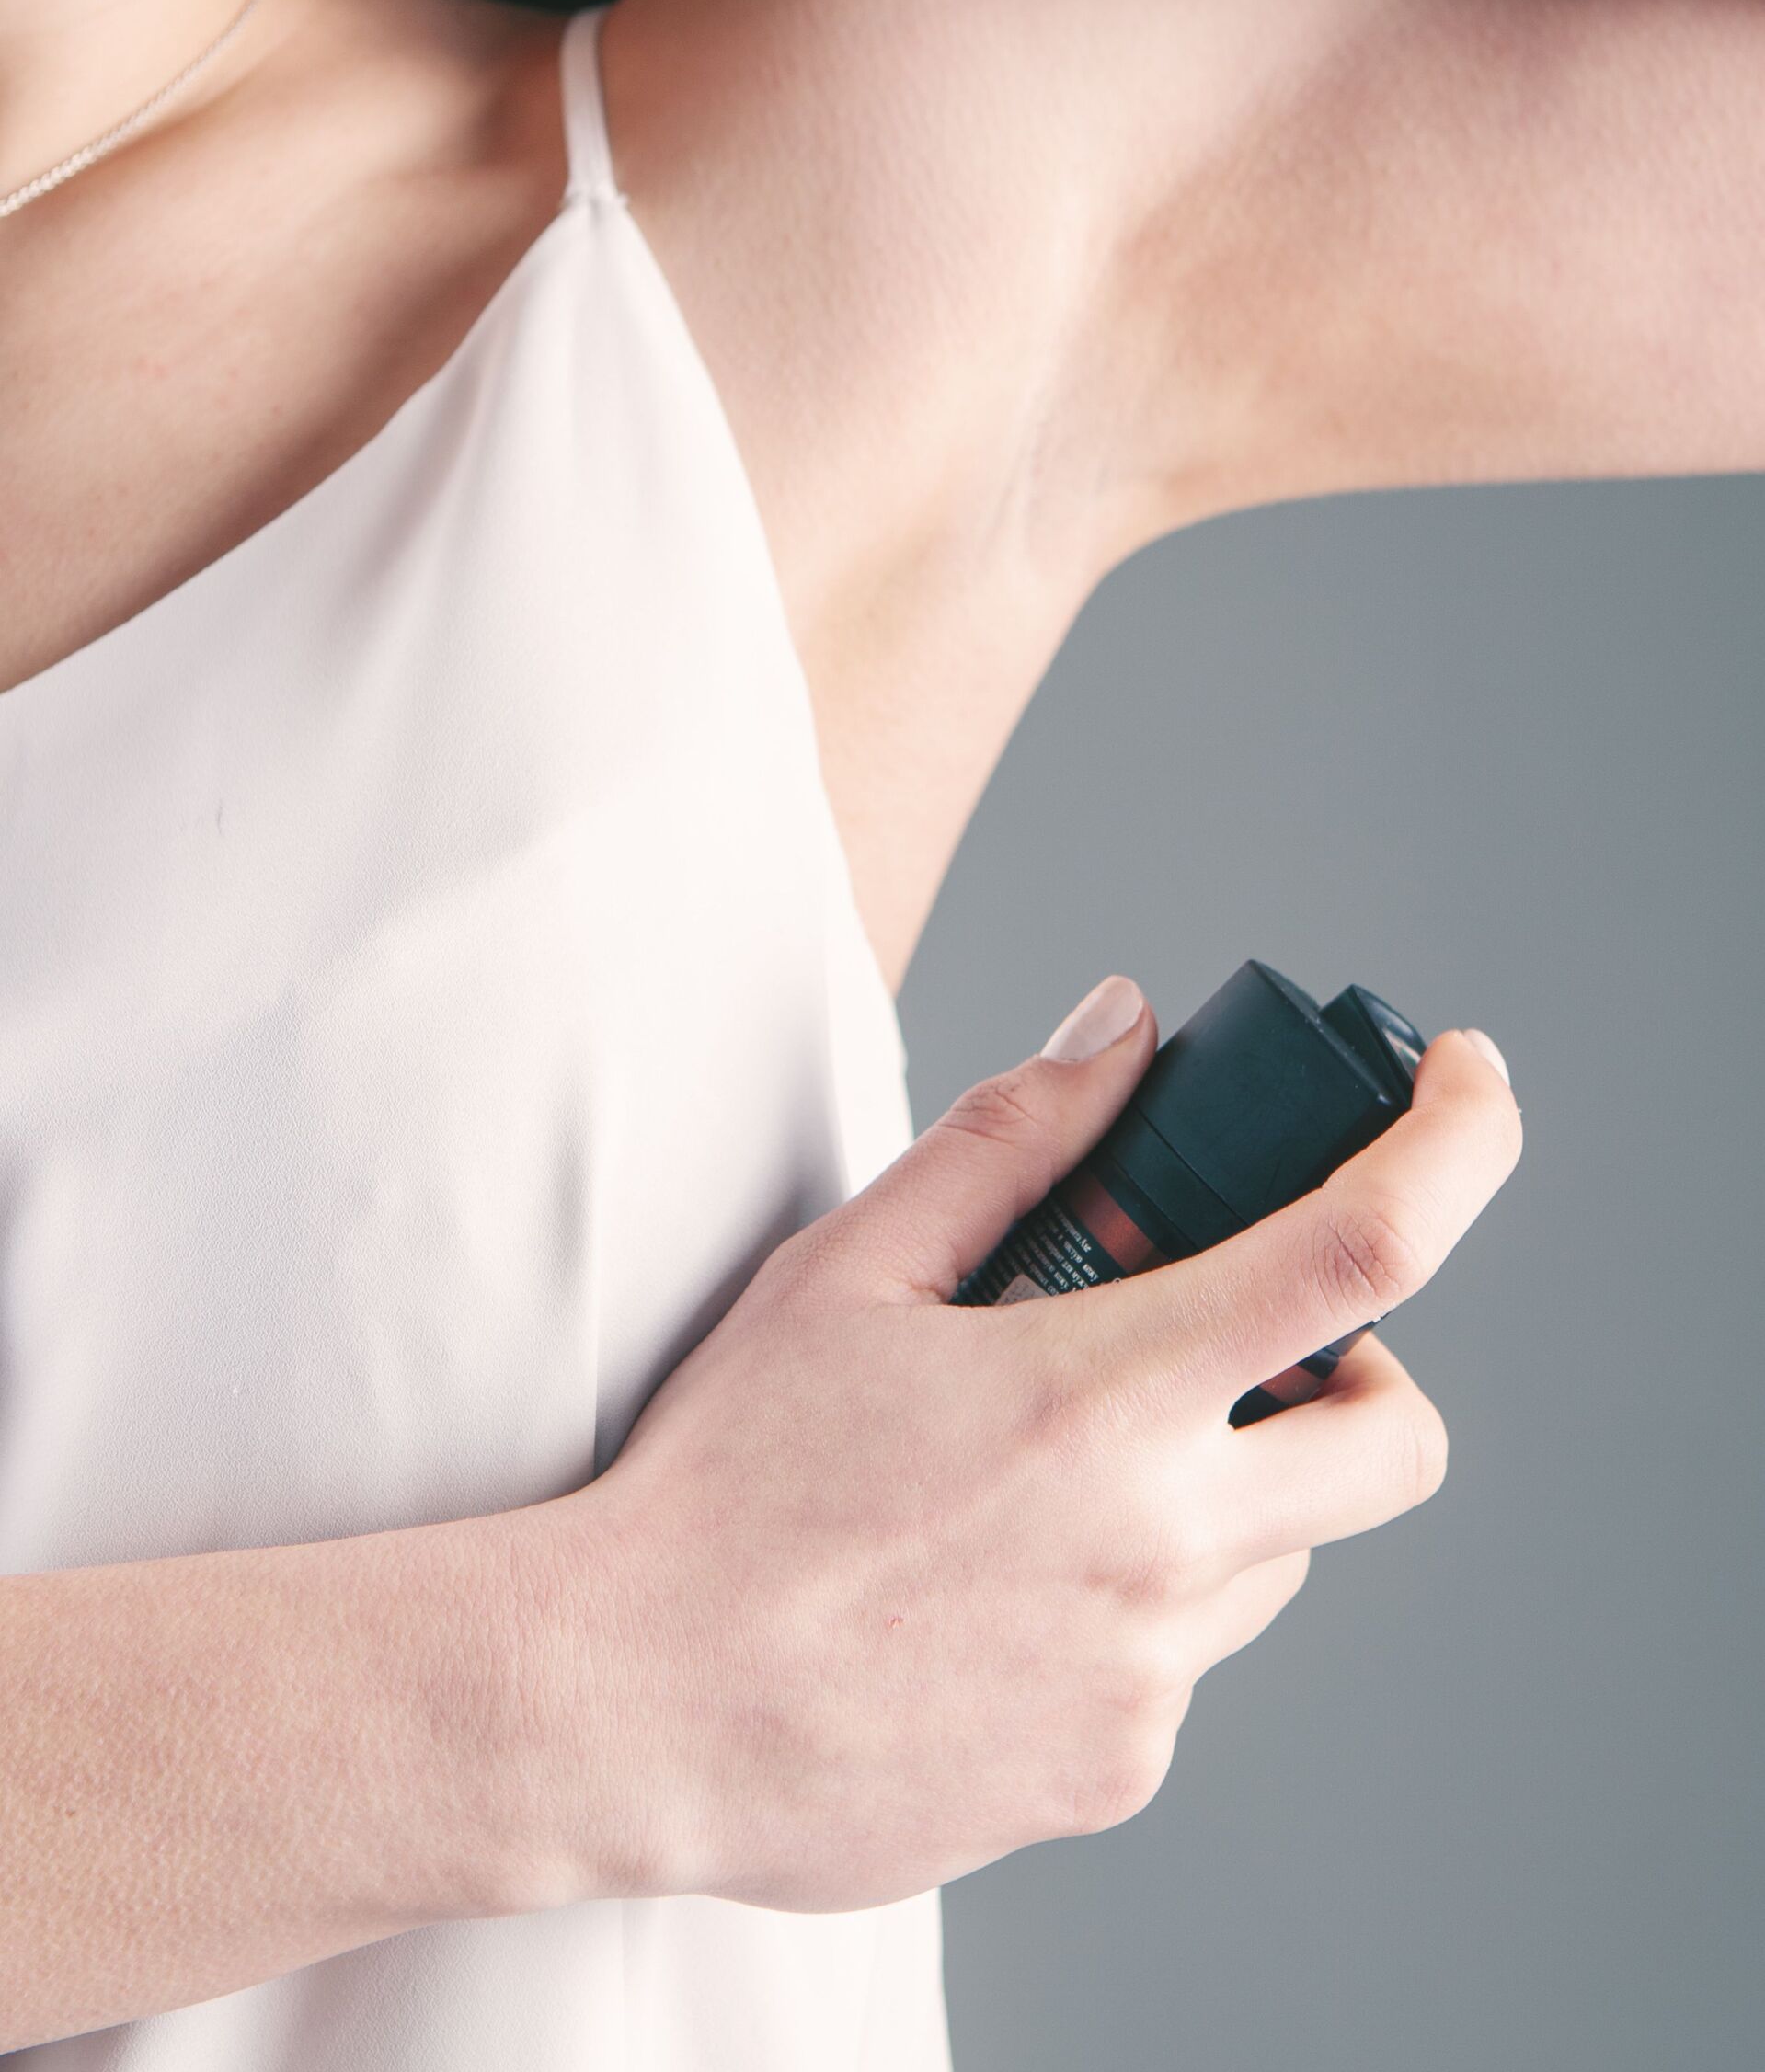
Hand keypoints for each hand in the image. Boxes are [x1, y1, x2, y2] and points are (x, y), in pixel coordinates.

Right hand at [521, 981, 1520, 1909]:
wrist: (625, 1710)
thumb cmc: (726, 1482)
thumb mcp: (849, 1269)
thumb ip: (1011, 1139)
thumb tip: (1123, 1029)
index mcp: (1104, 1396)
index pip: (1365, 1252)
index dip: (1456, 1146)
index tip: (1468, 1085)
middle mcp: (1161, 1548)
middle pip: (1396, 1441)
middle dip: (1358, 1372)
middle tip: (1238, 1341)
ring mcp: (1148, 1680)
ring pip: (1284, 1555)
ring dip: (1226, 1488)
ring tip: (1053, 1470)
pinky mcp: (1114, 1772)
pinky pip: (1187, 1660)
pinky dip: (1142, 1598)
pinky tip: (1000, 1582)